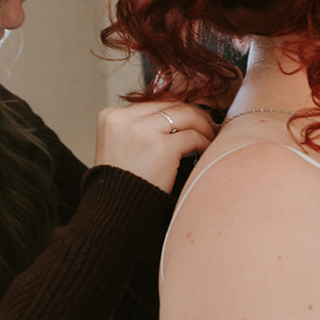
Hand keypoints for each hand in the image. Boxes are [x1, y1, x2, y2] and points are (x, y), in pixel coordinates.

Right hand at [95, 100, 214, 193]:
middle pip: (171, 105)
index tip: (190, 120)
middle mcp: (123, 119)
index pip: (153, 103)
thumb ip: (139, 129)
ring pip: (186, 115)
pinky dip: (204, 142)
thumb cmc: (121, 186)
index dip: (176, 112)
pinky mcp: (161, 147)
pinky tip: (206, 151)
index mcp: (110, 117)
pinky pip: (193, 136)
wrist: (113, 216)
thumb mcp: (120, 148)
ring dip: (203, 126)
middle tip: (208, 126)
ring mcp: (141, 131)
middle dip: (193, 115)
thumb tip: (179, 113)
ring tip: (209, 138)